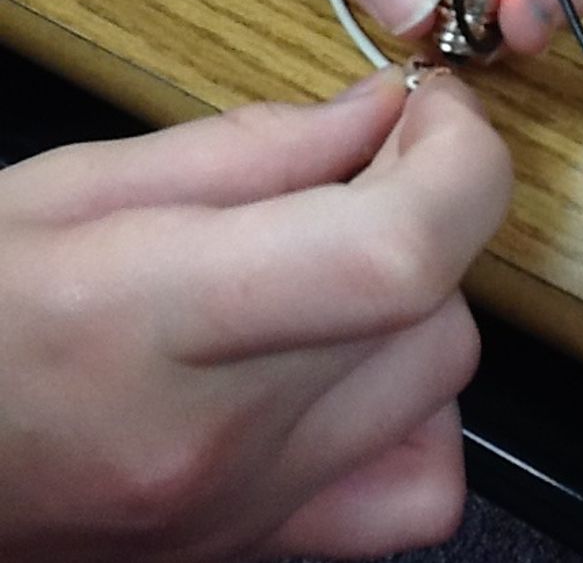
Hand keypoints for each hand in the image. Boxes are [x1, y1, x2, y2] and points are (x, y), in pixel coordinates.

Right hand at [0, 69, 510, 561]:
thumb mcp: (77, 186)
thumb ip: (251, 146)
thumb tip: (381, 111)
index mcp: (154, 316)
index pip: (395, 253)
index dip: (458, 162)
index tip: (435, 110)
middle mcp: (219, 436)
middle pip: (434, 308)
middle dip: (433, 206)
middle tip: (370, 160)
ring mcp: (245, 509)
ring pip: (442, 383)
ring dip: (422, 294)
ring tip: (337, 254)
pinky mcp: (256, 545)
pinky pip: (418, 489)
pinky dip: (417, 405)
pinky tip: (350, 357)